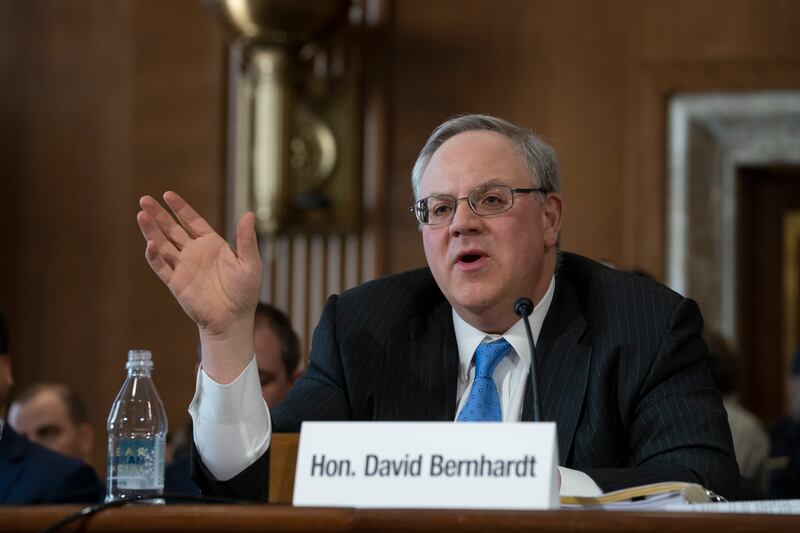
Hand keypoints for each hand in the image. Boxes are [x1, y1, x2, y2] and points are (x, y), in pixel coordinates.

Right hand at [137, 191, 261, 381]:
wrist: (234, 319)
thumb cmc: (245, 292)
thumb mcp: (250, 263)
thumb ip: (246, 239)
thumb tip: (250, 214)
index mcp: (212, 244)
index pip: (192, 221)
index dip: (180, 208)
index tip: (167, 195)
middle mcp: (194, 253)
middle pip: (172, 229)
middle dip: (159, 214)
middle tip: (144, 200)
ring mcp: (183, 267)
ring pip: (163, 244)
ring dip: (151, 230)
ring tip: (141, 214)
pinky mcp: (176, 282)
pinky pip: (162, 267)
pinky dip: (154, 256)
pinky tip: (150, 243)